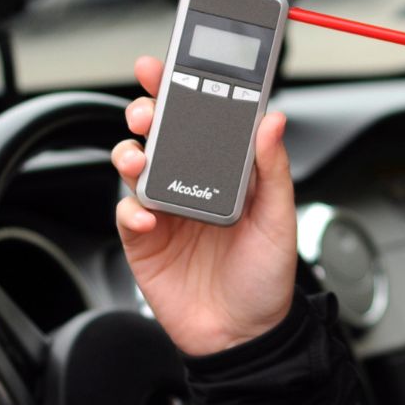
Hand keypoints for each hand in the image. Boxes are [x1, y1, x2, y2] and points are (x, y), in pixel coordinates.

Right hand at [113, 56, 297, 355]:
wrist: (245, 337)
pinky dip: (129, 209)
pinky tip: (146, 216)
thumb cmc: (267, 279)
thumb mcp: (280, 219)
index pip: (200, 120)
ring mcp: (165, 212)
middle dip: (146, 113)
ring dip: (130, 154)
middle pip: (159, 135)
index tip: (167, 68)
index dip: (180, 91)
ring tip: (139, 157)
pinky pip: (125, 214)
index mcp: (225, 173)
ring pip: (135, 167)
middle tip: (147, 109)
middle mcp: (191, 185)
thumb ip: (273, 169)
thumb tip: (272, 120)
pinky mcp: (143, 242)